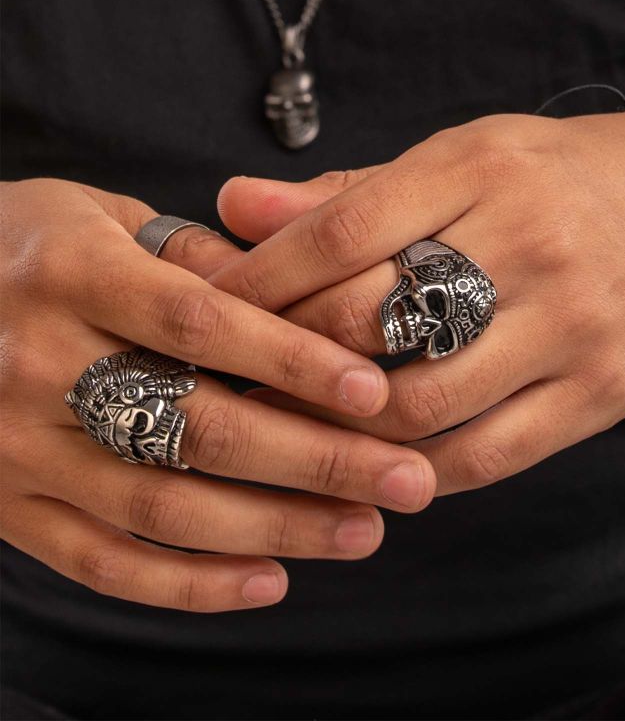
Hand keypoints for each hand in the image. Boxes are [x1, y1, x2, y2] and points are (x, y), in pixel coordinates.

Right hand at [0, 179, 435, 611]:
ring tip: (364, 530)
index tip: (376, 391)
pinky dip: (188, 584)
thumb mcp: (98, 217)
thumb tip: (293, 290)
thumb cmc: (24, 245)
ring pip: (162, 507)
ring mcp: (13, 448)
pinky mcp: (6, 508)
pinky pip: (101, 562)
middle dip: (315, 461)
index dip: (293, 361)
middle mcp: (37, 365)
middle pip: (198, 427)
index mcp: (69, 274)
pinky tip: (268, 582)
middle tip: (407, 479)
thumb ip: (190, 254)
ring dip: (274, 527)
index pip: (202, 324)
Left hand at [212, 111, 624, 493]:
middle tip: (230, 377)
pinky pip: (485, 455)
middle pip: (369, 320)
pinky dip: (415, 467)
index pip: (342, 229)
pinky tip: (380, 456)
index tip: (199, 310)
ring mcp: (571, 326)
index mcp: (486, 167)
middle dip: (280, 357)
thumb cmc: (577, 179)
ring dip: (338, 427)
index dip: (255, 278)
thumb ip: (356, 190)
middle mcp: (530, 244)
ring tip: (293, 426)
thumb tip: (236, 207)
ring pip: (419, 403)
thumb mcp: (476, 155)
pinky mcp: (601, 395)